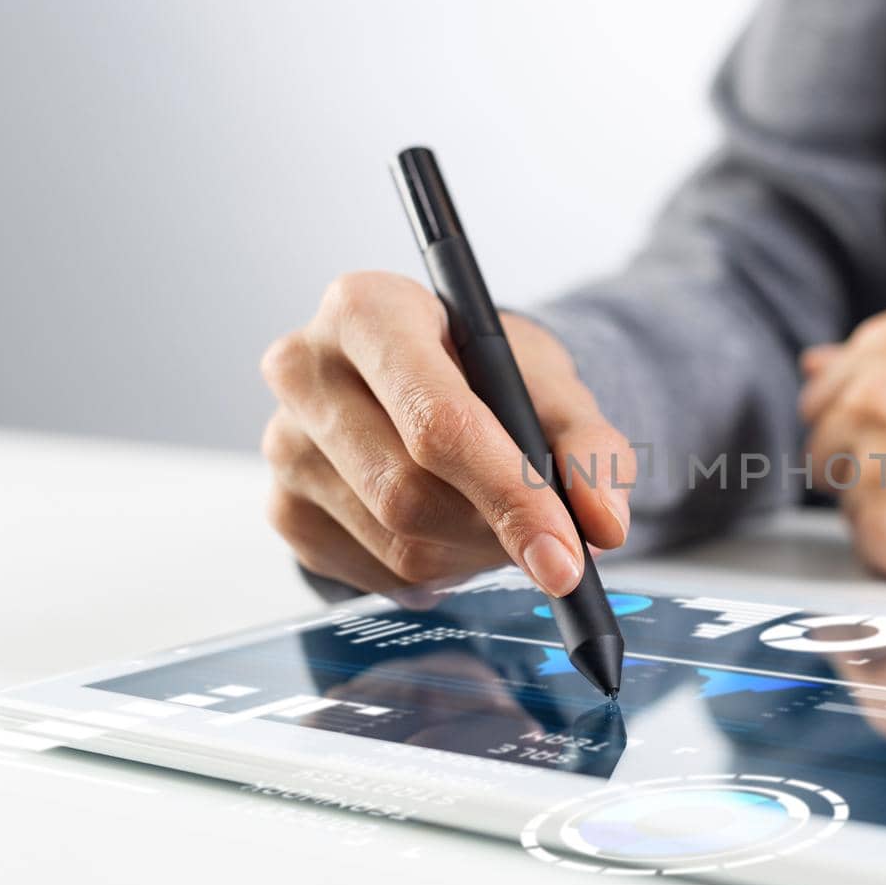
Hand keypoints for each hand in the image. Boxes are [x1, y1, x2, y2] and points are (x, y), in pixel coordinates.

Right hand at [260, 272, 633, 594]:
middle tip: (545, 540)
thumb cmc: (493, 375)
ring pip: (394, 545)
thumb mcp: (554, 389)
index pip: (436, 420)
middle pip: (408, 492)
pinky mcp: (282, 506)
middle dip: (493, 531)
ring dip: (468, 555)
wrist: (447, 382)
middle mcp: (305, 366)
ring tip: (494, 521)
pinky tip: (449, 535)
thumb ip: (591, 448)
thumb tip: (603, 522)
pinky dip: (432, 574)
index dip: (508, 493)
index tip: (567, 555)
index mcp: (368, 309)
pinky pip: (370, 575)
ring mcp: (282, 441)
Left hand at [799, 308, 885, 587]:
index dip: (868, 428)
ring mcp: (869, 465)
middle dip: (868, 470)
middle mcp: (867, 395)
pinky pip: (869, 550)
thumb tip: (813, 365)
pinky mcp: (884, 533)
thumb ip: (880, 369)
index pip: (824, 394)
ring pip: (844, 503)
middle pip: (822, 449)